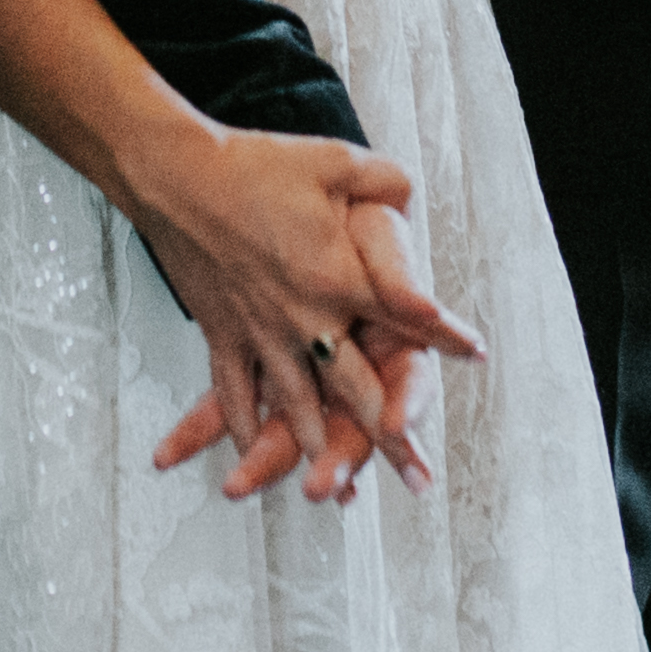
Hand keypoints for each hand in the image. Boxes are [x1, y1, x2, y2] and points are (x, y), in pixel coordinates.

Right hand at [116, 123, 479, 505]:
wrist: (174, 176)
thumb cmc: (253, 166)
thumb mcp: (334, 161)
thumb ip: (384, 183)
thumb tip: (409, 200)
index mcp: (340, 277)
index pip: (407, 314)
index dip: (445, 336)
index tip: (475, 353)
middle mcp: (306, 318)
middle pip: (358, 390)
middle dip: (393, 437)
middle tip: (419, 475)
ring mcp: (261, 334)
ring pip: (298, 408)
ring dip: (321, 451)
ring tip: (339, 490)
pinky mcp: (222, 335)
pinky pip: (235, 395)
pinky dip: (244, 428)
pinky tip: (249, 453)